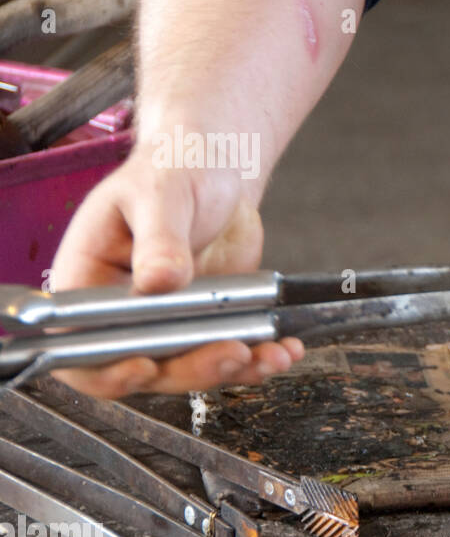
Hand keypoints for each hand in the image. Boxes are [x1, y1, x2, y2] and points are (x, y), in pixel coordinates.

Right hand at [48, 154, 303, 396]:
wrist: (214, 166)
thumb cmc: (171, 168)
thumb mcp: (160, 195)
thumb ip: (158, 240)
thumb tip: (158, 282)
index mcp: (86, 283)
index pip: (78, 346)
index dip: (106, 369)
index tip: (146, 366)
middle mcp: (121, 312)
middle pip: (143, 368)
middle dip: (191, 369)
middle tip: (234, 352)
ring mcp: (165, 323)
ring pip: (191, 369)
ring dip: (234, 370)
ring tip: (273, 354)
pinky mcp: (206, 323)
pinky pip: (227, 354)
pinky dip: (258, 358)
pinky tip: (284, 349)